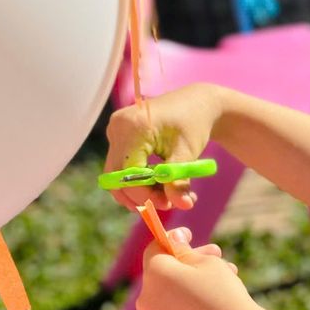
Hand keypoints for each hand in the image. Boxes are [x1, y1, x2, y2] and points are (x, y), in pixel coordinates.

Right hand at [104, 83, 223, 211]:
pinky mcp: (118, 138)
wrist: (194, 104)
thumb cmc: (193, 124)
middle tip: (167, 204)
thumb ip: (179, 181)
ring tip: (167, 196)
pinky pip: (122, 168)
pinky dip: (139, 182)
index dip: (144, 195)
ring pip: (118, 177)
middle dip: (141, 197)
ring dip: (140, 192)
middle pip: (117, 178)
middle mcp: (117, 128)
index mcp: (133, 128)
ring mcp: (115, 132)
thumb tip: (182, 206)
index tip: (168, 204)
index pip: (128, 174)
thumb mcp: (188, 154)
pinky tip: (160, 185)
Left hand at [135, 227, 261, 309]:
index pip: (155, 248)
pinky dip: (188, 306)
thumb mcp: (208, 263)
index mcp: (155, 274)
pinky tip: (215, 304)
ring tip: (226, 278)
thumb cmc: (224, 296)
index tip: (189, 234)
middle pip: (164, 273)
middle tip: (217, 255)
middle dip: (188, 262)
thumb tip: (173, 239)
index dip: (173, 238)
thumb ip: (185, 250)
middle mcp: (146, 300)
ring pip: (170, 295)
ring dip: (192, 283)